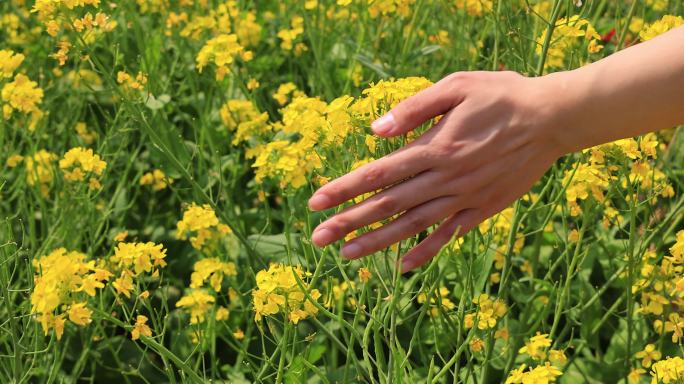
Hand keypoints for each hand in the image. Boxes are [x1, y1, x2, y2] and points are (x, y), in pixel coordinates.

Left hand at [308, 71, 566, 271]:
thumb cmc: (501, 96)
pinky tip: (403, 267)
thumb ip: (414, 108)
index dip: (344, 189)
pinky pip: (449, 235)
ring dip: (377, 242)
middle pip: (387, 205)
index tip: (315, 203)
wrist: (552, 118)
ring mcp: (464, 198)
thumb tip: (375, 131)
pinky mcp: (482, 209)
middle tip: (317, 239)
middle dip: (349, 222)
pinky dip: (426, 251)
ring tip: (346, 255)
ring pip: (412, 225)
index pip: (378, 173)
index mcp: (435, 147)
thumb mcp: (456, 86)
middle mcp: (445, 178)